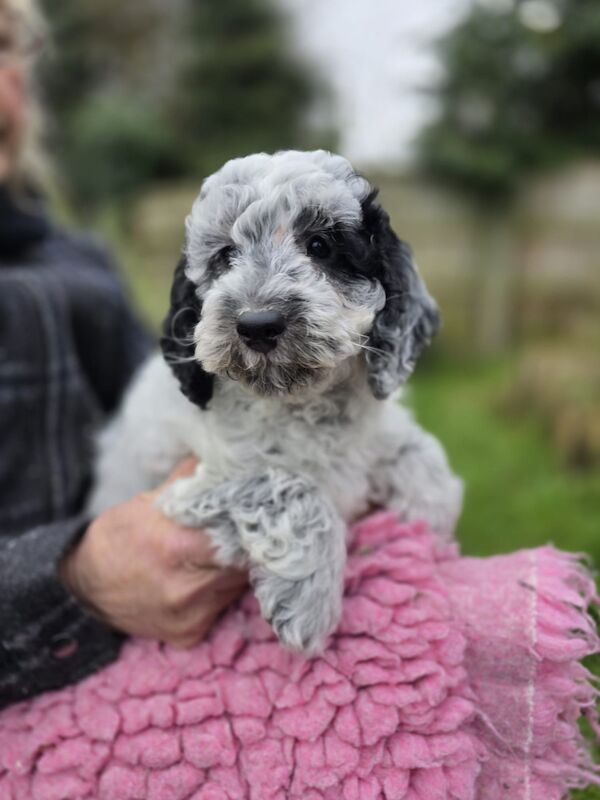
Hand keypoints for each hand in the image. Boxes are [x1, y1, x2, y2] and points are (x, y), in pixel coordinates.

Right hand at [60, 460, 247, 647]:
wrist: (83, 590)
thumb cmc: (118, 539)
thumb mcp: (149, 501)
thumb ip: (191, 481)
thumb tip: (226, 460)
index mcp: (176, 547)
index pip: (237, 534)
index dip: (245, 523)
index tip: (248, 514)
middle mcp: (185, 588)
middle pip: (242, 562)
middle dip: (243, 546)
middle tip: (235, 532)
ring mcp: (189, 616)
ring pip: (236, 585)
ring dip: (233, 569)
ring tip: (216, 554)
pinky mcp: (189, 635)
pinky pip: (222, 607)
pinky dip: (219, 592)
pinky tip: (201, 579)